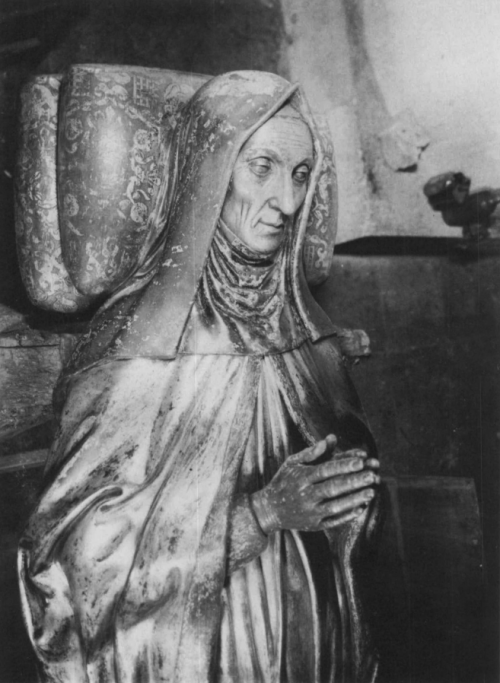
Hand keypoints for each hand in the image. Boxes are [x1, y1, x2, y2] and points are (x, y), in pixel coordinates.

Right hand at [250, 434, 379, 533]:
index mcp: (301, 478)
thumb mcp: (291, 463)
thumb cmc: (283, 481)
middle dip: (354, 482)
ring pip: (336, 505)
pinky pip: (334, 520)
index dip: (343, 465)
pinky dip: (348, 515)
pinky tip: (361, 507)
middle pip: (333, 487)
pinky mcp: (314, 525)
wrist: (269, 510)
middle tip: (373, 475)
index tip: (361, 461)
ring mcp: (310, 512)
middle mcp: (305, 495)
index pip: (326, 470)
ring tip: (372, 491)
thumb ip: (311, 452)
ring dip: (355, 499)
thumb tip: (330, 440)